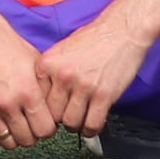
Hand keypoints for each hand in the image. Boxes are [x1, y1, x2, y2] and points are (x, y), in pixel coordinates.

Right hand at [0, 21, 55, 150]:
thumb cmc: (11, 50)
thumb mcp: (39, 67)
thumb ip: (48, 93)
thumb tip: (57, 114)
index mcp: (28, 93)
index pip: (46, 131)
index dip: (49, 128)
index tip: (46, 122)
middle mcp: (9, 104)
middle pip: (28, 140)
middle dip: (34, 134)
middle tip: (32, 124)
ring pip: (9, 143)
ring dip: (16, 138)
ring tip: (18, 126)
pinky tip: (2, 127)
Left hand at [34, 16, 146, 137]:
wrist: (122, 29)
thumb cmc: (94, 38)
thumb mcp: (62, 50)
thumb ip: (51, 71)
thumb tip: (45, 95)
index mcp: (48, 63)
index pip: (37, 98)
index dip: (44, 108)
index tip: (51, 111)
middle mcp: (62, 75)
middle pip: (52, 113)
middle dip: (59, 119)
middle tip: (66, 117)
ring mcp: (83, 86)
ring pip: (70, 122)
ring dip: (75, 125)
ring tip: (80, 121)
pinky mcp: (103, 95)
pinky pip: (92, 123)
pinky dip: (91, 129)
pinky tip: (92, 124)